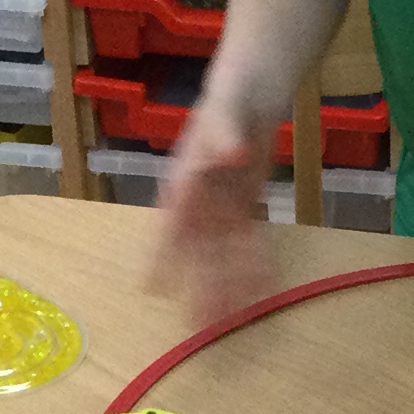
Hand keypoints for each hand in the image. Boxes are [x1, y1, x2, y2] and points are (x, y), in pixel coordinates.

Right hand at [150, 107, 277, 326]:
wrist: (251, 90)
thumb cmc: (229, 97)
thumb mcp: (226, 108)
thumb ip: (225, 133)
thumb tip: (231, 154)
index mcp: (182, 180)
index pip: (167, 225)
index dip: (157, 256)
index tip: (149, 288)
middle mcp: (197, 200)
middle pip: (197, 250)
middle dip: (198, 286)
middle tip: (198, 324)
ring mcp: (220, 206)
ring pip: (223, 253)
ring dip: (227, 285)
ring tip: (229, 320)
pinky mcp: (244, 206)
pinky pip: (249, 240)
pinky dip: (255, 263)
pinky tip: (264, 287)